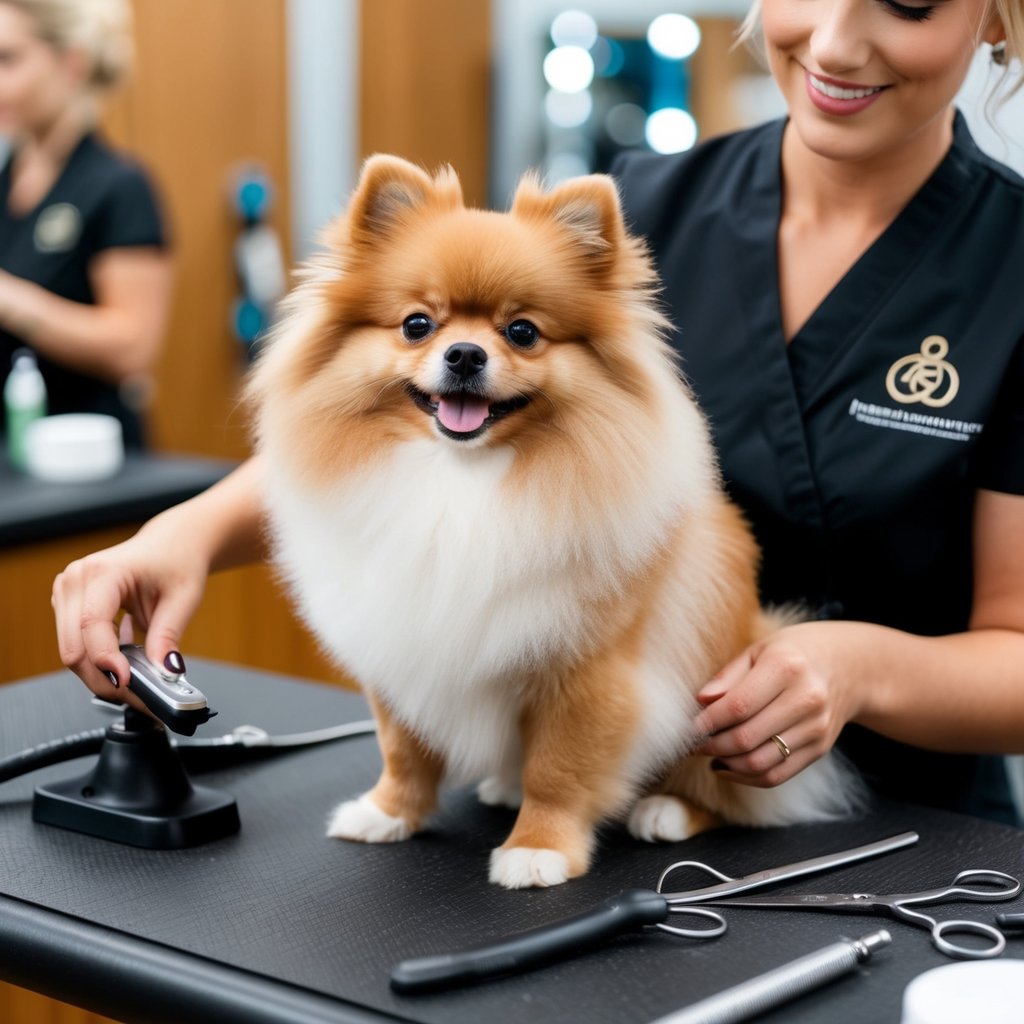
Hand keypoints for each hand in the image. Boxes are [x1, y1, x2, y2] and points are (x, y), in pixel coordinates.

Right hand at [51, 512, 209, 711]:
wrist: (171, 544)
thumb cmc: (177, 560)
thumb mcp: (183, 598)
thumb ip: (168, 636)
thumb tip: (164, 671)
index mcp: (103, 571)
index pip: (92, 624)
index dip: (107, 659)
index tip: (128, 682)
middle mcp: (76, 579)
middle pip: (74, 647)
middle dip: (105, 678)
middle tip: (140, 695)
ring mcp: (68, 591)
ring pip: (72, 652)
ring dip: (101, 673)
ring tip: (137, 679)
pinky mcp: (69, 605)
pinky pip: (77, 645)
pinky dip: (99, 660)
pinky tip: (124, 656)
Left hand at [693, 621, 864, 786]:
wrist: (848, 666)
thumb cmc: (793, 654)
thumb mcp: (759, 650)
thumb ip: (728, 676)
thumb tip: (700, 702)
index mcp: (787, 667)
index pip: (738, 705)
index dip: (707, 722)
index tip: (688, 727)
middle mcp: (806, 699)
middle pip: (747, 738)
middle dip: (712, 746)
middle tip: (692, 743)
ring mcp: (816, 728)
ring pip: (760, 763)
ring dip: (726, 764)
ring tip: (708, 754)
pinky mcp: (820, 749)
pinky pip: (777, 776)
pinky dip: (747, 777)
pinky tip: (728, 766)